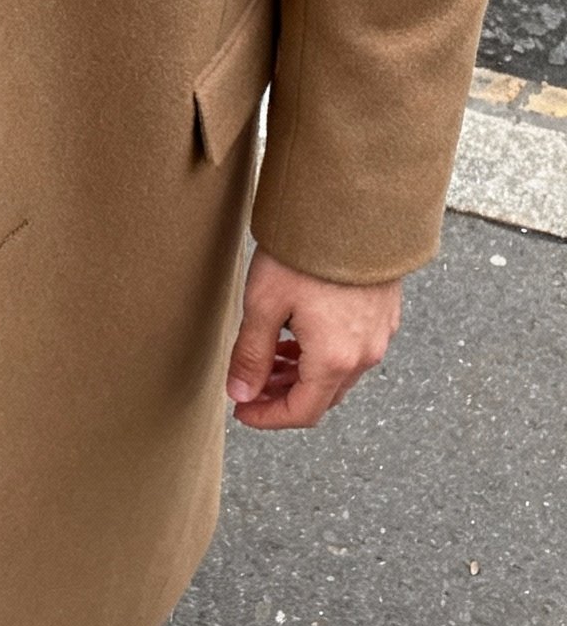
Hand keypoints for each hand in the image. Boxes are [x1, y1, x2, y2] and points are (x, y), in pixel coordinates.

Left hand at [225, 246, 400, 429]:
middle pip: (321, 396)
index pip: (302, 413)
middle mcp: (365, 354)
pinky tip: (297, 334)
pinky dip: (322, 354)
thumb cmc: (306, 253)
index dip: (267, 418)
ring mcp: (380, 334)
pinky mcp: (384, 313)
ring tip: (269, 356)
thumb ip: (251, 355)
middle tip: (250, 383)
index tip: (242, 410)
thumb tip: (240, 394)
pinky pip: (352, 350)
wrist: (354, 208)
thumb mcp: (264, 304)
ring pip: (338, 374)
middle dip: (282, 396)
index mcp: (335, 360)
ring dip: (302, 375)